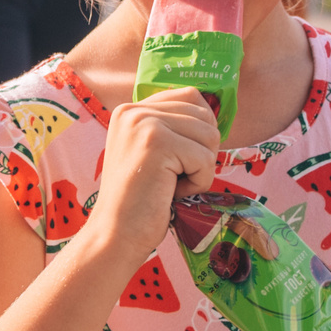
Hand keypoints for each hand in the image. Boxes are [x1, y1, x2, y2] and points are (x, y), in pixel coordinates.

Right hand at [81, 87, 220, 266]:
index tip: (179, 160)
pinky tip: (171, 193)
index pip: (191, 97)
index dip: (200, 130)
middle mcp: (134, 110)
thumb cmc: (141, 199)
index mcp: (131, 109)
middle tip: (171, 177)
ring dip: (200, 169)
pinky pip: (205, 158)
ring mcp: (144, 123)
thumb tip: (214, 115)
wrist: (116, 234)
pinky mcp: (157, 143)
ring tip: (170, 184)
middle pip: (205, 117)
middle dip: (201, 152)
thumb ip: (173, 127)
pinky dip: (198, 183)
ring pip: (210, 136)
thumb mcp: (153, 152)